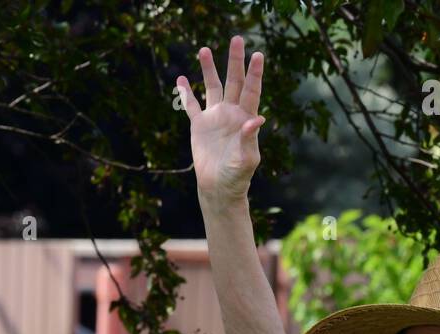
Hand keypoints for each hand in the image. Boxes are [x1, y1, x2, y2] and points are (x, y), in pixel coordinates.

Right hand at [177, 36, 264, 203]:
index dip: (255, 73)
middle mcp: (231, 113)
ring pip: (212, 87)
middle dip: (235, 61)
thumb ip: (250, 139)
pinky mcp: (199, 126)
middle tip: (237, 39)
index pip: (251, 91)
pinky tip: (182, 79)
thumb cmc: (237, 177)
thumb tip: (257, 119)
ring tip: (204, 49)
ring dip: (209, 69)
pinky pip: (191, 106)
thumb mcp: (247, 160)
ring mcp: (215, 118)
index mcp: (246, 119)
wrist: (219, 188)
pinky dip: (186, 93)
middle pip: (234, 82)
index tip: (257, 55)